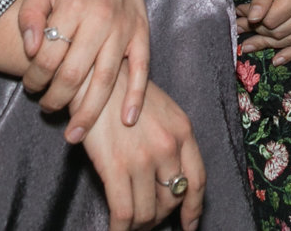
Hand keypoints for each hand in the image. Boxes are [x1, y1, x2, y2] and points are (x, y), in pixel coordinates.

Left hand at [18, 0, 149, 140]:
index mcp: (73, 6)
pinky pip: (141, 70)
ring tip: (75, 134)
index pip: (48, 55)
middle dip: (56, 99)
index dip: (35, 77)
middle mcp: (100, 19)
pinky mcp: (141, 34)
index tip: (30, 85)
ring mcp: (124, 28)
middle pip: (75, 73)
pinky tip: (126, 120)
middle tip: (46, 108)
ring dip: (89, 111)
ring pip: (106, 79)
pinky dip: (135, 97)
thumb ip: (29, 16)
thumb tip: (31, 51)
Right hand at [80, 71, 205, 230]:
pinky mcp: (116, 166)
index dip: (193, 208)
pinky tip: (117, 230)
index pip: (197, 180)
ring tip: (130, 224)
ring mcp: (143, 158)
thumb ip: (171, 140)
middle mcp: (168, 146)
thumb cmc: (123, 91)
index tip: (189, 224)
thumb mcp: (160, 110)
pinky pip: (124, 213)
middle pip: (172, 199)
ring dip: (140, 224)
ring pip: (148, 211)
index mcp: (183, 130)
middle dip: (160, 215)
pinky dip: (121, 229)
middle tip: (148, 219)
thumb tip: (170, 176)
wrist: (93, 76)